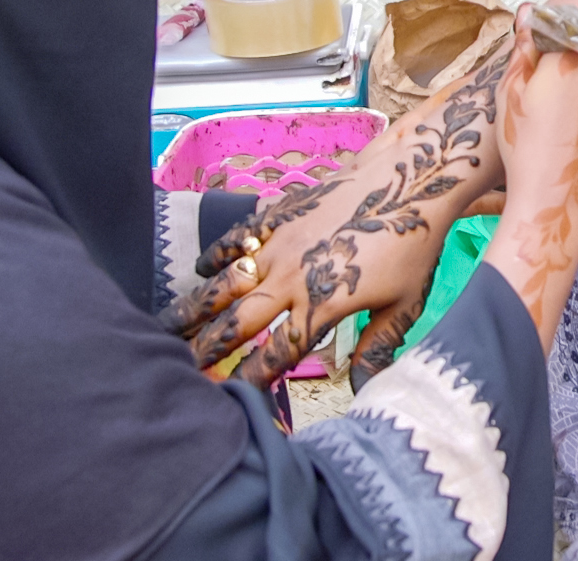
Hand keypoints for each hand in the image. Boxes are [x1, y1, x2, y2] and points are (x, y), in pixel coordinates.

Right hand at [157, 43, 512, 388]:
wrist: (411, 177)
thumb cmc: (412, 245)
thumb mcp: (403, 305)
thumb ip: (376, 349)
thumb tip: (362, 391)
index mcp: (322, 306)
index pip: (276, 354)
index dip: (251, 380)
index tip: (229, 399)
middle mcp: (292, 278)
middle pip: (238, 324)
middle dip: (206, 351)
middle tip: (180, 370)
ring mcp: (280, 244)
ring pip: (225, 283)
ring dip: (193, 308)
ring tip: (165, 328)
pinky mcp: (278, 214)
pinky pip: (237, 238)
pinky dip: (216, 255)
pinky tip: (199, 271)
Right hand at [482, 4, 577, 348]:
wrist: (556, 201)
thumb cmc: (525, 146)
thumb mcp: (511, 93)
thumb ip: (523, 48)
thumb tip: (528, 11)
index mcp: (572, 56)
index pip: (560, 19)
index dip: (540, 28)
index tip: (526, 43)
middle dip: (561, 48)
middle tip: (535, 76)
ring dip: (575, 71)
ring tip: (549, 101)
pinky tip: (564, 120)